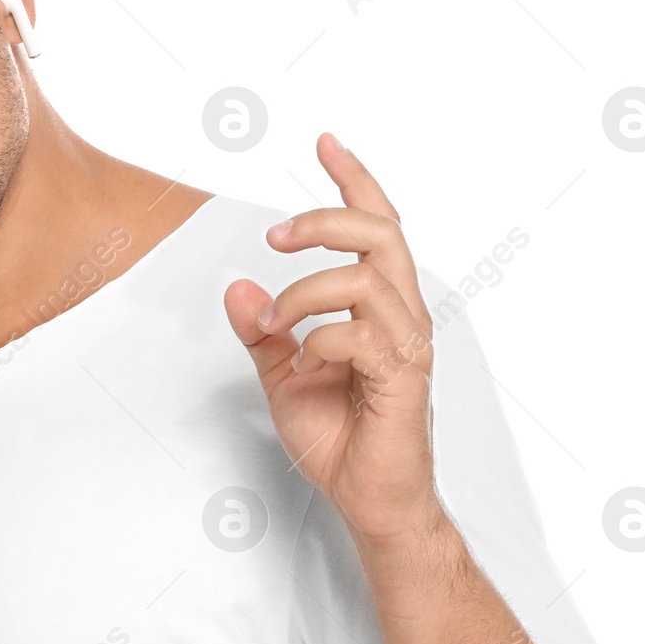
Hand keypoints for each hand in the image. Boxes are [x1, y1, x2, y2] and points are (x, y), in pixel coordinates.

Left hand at [224, 133, 441, 546]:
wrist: (371, 502)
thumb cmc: (339, 440)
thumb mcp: (282, 376)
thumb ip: (263, 331)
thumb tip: (237, 288)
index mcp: (380, 306)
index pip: (377, 226)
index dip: (355, 179)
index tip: (325, 141)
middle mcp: (402, 316)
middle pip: (381, 233)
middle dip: (324, 219)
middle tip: (274, 234)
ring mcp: (407, 346)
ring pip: (366, 278)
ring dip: (305, 290)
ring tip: (274, 322)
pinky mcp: (402, 380)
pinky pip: (360, 335)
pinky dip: (318, 340)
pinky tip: (302, 365)